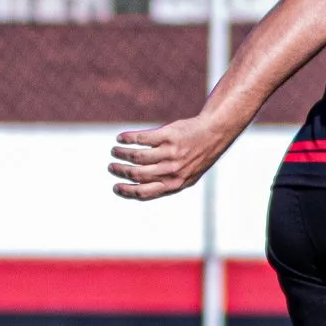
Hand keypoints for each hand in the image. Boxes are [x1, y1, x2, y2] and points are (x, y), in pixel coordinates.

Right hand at [110, 118, 229, 199]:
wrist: (214, 134)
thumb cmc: (198, 156)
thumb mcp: (188, 176)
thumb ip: (167, 183)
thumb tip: (139, 189)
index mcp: (176, 184)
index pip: (145, 192)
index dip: (127, 191)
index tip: (116, 187)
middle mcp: (172, 170)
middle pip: (138, 174)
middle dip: (121, 171)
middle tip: (112, 167)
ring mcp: (170, 152)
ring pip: (137, 156)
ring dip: (122, 154)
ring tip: (115, 151)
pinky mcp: (168, 136)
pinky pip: (141, 138)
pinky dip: (128, 138)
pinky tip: (121, 138)